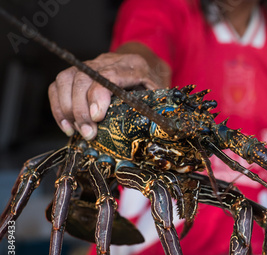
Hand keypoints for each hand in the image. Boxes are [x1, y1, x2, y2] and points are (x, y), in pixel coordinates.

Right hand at [48, 45, 167, 139]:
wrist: (147, 64)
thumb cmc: (153, 83)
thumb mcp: (160, 93)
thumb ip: (152, 105)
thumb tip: (146, 129)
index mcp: (132, 65)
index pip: (108, 75)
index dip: (98, 96)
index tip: (97, 118)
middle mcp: (107, 61)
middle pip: (82, 79)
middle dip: (81, 110)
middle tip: (88, 133)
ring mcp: (90, 65)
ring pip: (66, 79)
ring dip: (66, 109)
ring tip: (77, 130)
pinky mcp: (78, 72)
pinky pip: (58, 85)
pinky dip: (58, 106)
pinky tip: (67, 125)